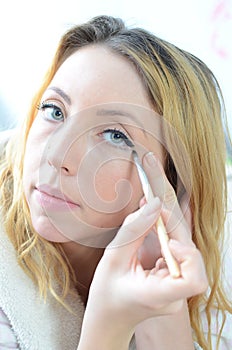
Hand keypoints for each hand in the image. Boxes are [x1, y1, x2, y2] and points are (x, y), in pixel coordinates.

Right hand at [79, 153, 207, 348]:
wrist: (108, 316)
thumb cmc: (106, 292)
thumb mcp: (113, 258)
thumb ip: (134, 230)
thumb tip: (154, 205)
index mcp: (157, 295)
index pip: (193, 279)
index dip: (186, 254)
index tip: (167, 241)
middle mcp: (174, 297)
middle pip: (192, 259)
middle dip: (174, 229)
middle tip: (153, 210)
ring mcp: (177, 292)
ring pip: (187, 254)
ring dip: (171, 232)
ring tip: (149, 219)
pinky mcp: (176, 284)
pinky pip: (180, 256)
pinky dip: (168, 240)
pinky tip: (152, 233)